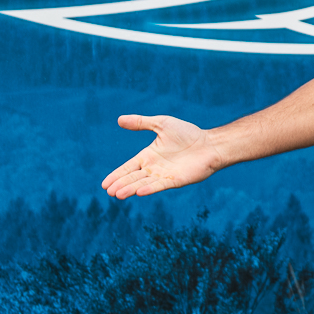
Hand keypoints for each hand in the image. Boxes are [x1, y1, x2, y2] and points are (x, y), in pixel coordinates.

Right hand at [101, 114, 226, 197]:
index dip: (117, 175)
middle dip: (121, 184)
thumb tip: (119, 119)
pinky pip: (159, 185)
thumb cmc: (188, 134)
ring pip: (143, 183)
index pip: (128, 167)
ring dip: (130, 189)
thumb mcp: (162, 124)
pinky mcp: (176, 181)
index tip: (104, 184)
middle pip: (133, 178)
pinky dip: (149, 188)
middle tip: (109, 191)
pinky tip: (139, 192)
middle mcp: (154, 168)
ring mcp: (164, 176)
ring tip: (118, 194)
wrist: (209, 143)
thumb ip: (142, 123)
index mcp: (148, 156)